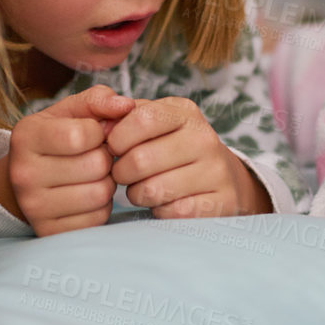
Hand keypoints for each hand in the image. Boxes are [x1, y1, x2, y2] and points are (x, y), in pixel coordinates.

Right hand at [0, 85, 135, 235]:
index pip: (81, 135)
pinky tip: (87, 195)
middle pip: (96, 166)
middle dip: (106, 158)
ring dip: (107, 183)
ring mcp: (33, 206)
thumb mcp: (69, 112)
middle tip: (96, 157)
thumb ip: (98, 100)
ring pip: (100, 194)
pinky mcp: (48, 231)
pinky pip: (96, 220)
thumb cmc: (55, 139)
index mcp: (26, 136)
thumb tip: (126, 106)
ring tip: (93, 176)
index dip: (100, 133)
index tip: (94, 134)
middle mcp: (23, 173)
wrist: (27, 179)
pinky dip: (101, 207)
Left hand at [107, 97, 271, 217]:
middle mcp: (204, 138)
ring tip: (143, 188)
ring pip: (153, 190)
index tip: (114, 148)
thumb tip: (101, 126)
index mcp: (185, 112)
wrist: (222, 178)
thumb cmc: (172, 149)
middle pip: (141, 159)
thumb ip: (122, 116)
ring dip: (137, 194)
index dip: (117, 138)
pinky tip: (164, 203)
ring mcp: (216, 171)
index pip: (142, 118)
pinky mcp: (220, 202)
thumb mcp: (153, 122)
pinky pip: (171, 212)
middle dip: (121, 172)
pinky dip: (159, 211)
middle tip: (124, 174)